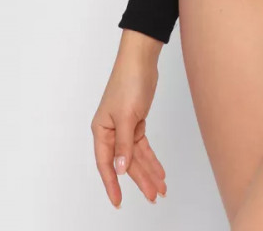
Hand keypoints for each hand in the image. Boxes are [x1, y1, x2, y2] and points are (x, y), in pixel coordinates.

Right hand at [90, 55, 166, 207]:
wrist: (141, 60)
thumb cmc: (129, 82)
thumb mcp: (127, 116)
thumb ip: (124, 144)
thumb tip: (121, 169)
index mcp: (102, 130)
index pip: (106, 163)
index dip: (112, 184)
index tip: (118, 201)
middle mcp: (111, 132)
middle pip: (125, 162)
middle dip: (139, 180)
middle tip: (153, 197)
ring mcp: (124, 127)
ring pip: (136, 156)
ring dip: (148, 171)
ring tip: (160, 188)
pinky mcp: (136, 122)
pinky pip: (142, 146)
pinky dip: (151, 158)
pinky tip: (159, 170)